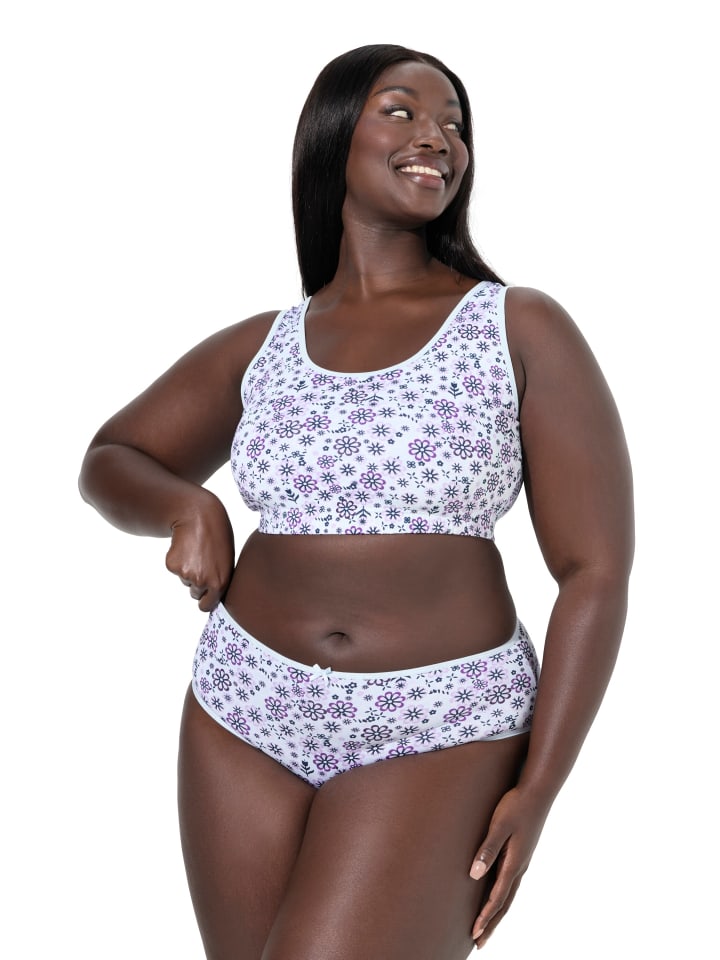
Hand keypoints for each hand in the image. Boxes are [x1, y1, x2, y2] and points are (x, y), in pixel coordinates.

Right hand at [165, 496, 234, 611]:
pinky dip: (178, 560)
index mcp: (220, 583)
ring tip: (196, 550)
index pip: (206, 606)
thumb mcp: (227, 560)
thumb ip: (221, 579)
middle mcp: (202, 582)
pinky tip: (185, 547)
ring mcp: (186, 574)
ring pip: (185, 580)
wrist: (199, 516)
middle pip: (194, 593)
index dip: (204, 600)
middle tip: (202, 561)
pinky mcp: (172, 565)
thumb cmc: (217, 535)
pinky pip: (175, 569)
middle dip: (197, 583)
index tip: (204, 595)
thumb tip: (213, 594)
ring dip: (189, 569)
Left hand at [468, 787, 549, 948]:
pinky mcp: (521, 853)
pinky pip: (511, 883)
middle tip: (479, 943)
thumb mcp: (499, 826)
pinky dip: (503, 898)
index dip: (485, 917)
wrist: (538, 791)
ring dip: (497, 913)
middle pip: (504, 903)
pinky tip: (497, 898)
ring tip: (486, 927)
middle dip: (491, 923)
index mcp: (514, 863)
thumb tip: (473, 876)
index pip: (497, 897)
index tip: (475, 934)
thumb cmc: (516, 805)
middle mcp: (519, 866)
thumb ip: (487, 850)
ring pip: (509, 895)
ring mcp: (522, 861)